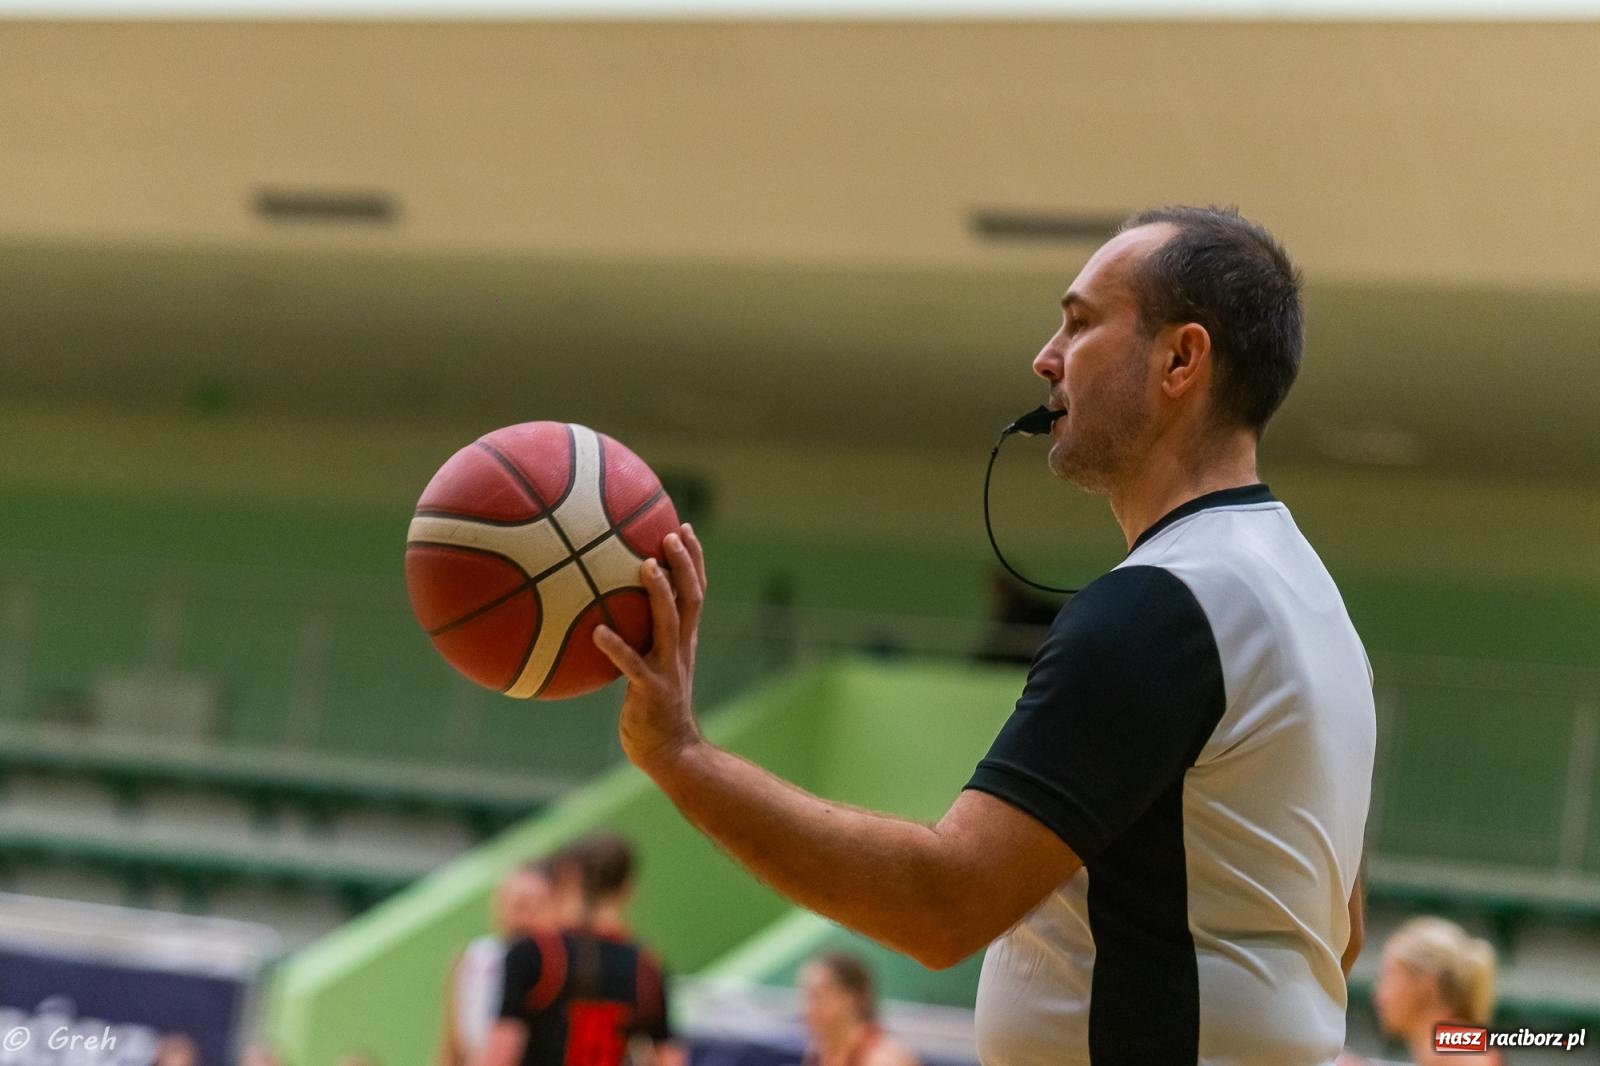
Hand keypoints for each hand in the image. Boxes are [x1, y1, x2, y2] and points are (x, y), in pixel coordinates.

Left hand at [592, 523, 707, 776]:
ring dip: (659, 593)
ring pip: (669, 623)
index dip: (693, 560)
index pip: (696, 592)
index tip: (683, 528)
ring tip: (645, 566)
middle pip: (691, 598)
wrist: (671, 753)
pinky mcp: (651, 691)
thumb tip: (603, 615)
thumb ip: (639, 643)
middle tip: (671, 534)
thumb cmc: (653, 712)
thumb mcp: (651, 670)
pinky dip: (616, 647)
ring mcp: (669, 669)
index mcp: (684, 643)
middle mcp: (681, 650)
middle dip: (685, 564)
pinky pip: (632, 665)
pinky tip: (596, 631)